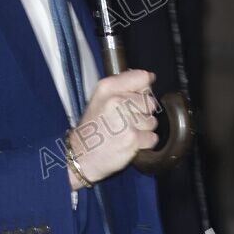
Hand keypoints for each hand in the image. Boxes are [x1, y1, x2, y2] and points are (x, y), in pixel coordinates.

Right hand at [68, 70, 158, 184]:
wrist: (81, 156)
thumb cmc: (92, 129)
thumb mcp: (100, 99)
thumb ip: (123, 86)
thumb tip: (150, 78)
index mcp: (107, 87)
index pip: (142, 77)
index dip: (142, 90)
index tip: (132, 101)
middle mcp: (117, 101)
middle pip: (150, 102)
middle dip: (142, 113)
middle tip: (123, 122)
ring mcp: (126, 120)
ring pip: (152, 121)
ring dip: (142, 130)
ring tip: (124, 133)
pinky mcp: (133, 138)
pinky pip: (152, 137)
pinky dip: (144, 143)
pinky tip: (128, 143)